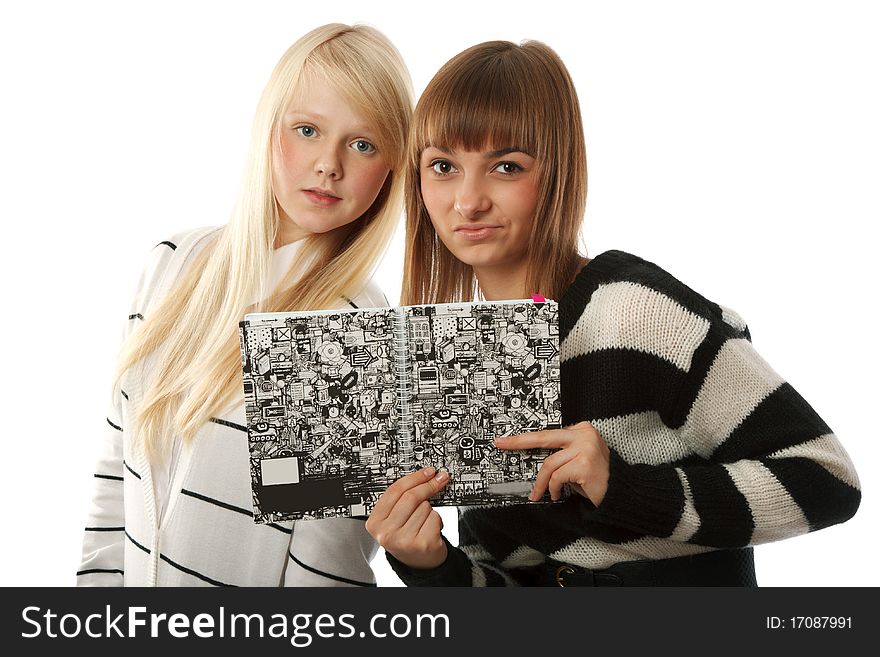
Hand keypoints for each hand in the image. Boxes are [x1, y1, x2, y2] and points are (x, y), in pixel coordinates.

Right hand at [365, 466, 450, 569]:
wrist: (419, 562)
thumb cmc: (406, 537)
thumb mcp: (394, 519)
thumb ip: (400, 499)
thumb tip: (424, 475)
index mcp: (375, 523)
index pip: (394, 491)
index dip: (414, 478)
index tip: (427, 472)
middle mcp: (386, 533)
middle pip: (411, 497)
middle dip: (427, 485)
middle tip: (439, 479)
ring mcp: (404, 540)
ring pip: (425, 507)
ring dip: (430, 509)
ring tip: (423, 521)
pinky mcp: (423, 544)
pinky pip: (435, 518)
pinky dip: (437, 520)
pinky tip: (430, 529)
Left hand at [494, 421, 609, 505]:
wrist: (620, 493)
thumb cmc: (596, 478)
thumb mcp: (579, 458)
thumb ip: (562, 451)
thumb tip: (534, 455)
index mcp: (582, 429)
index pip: (548, 433)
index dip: (526, 438)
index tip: (508, 440)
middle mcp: (584, 434)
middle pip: (544, 437)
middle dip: (519, 441)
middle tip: (501, 444)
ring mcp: (585, 447)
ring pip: (549, 463)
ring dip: (541, 482)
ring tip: (539, 493)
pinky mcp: (584, 464)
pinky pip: (557, 477)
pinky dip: (554, 488)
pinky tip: (558, 495)